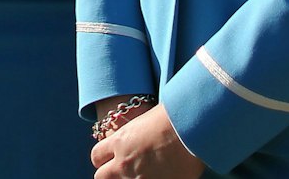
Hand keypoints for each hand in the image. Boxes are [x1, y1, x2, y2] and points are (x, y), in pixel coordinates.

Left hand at [90, 103, 204, 178]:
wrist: (191, 127)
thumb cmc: (173, 116)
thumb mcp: (146, 123)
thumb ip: (136, 137)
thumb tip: (140, 142)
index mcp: (119, 142)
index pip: (97, 156)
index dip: (104, 159)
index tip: (112, 159)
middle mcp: (123, 163)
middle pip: (101, 177)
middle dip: (110, 174)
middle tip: (123, 171)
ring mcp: (139, 178)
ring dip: (131, 178)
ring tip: (147, 172)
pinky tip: (164, 176)